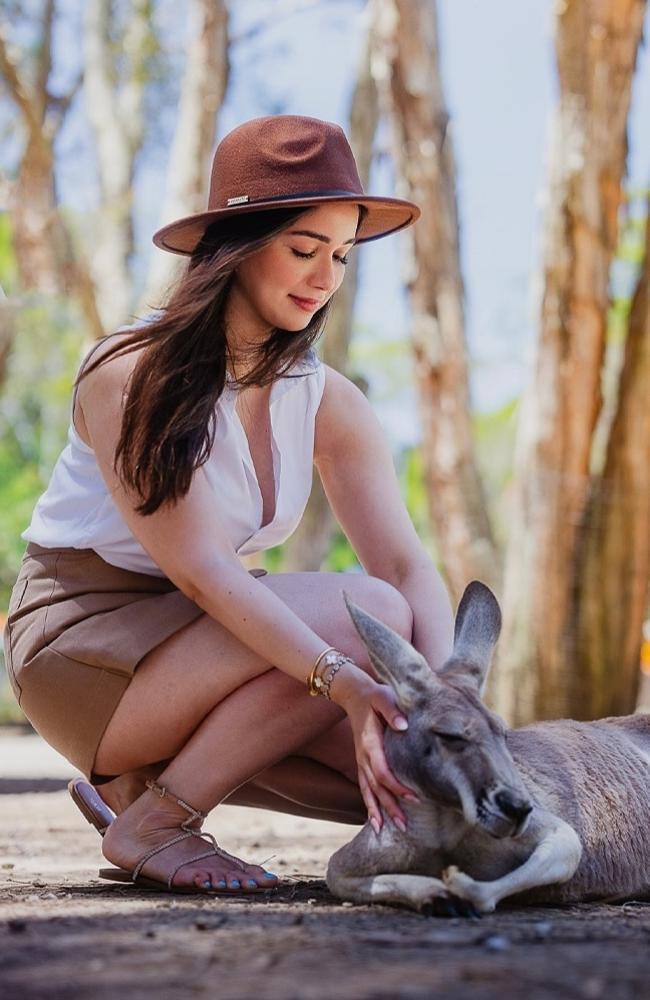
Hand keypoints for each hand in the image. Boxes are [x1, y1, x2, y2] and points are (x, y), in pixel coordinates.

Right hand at [333, 671, 418, 832]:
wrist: (354, 694)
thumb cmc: (374, 696)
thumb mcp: (383, 697)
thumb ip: (392, 710)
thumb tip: (404, 726)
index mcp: (370, 743)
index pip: (383, 771)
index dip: (396, 787)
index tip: (414, 798)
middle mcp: (363, 756)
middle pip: (375, 787)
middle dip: (389, 807)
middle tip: (404, 826)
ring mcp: (360, 760)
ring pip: (367, 790)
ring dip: (377, 811)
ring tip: (384, 831)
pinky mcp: (362, 762)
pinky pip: (364, 787)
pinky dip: (368, 804)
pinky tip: (374, 820)